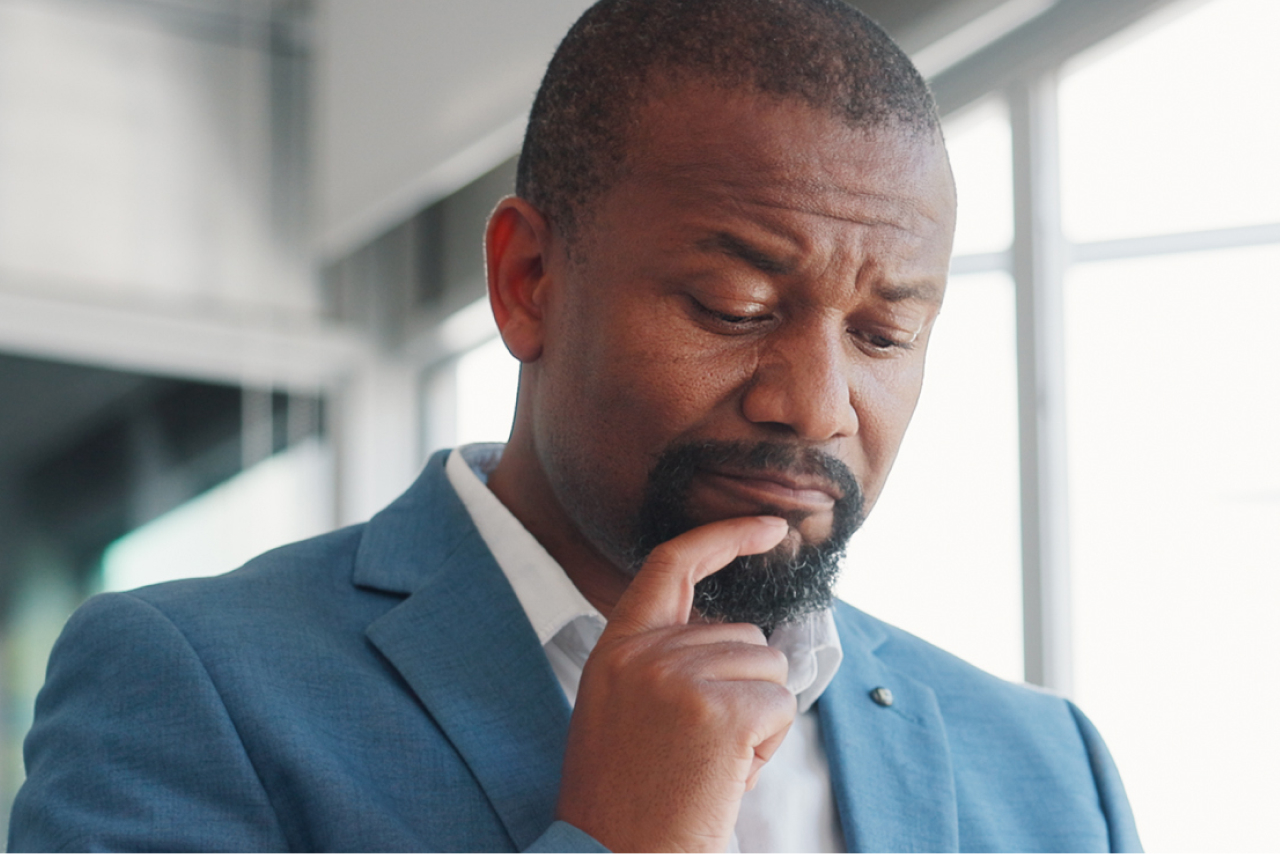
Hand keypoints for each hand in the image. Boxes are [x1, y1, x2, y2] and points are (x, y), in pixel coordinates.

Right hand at [556, 516, 795, 851]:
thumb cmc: (628, 799)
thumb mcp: (624, 710)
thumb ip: (667, 661)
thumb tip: (742, 639)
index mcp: (615, 649)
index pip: (671, 564)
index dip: (725, 536)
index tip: (769, 526)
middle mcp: (644, 654)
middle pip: (741, 634)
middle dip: (742, 688)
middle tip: (699, 749)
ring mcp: (680, 679)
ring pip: (768, 667)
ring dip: (756, 718)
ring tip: (709, 764)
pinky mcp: (720, 711)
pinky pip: (780, 705)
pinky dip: (768, 744)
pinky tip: (726, 776)